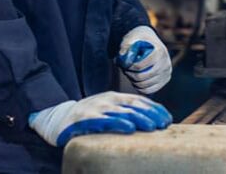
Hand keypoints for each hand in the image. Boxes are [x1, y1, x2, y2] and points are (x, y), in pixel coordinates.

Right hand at [28, 91, 171, 146]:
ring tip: (152, 126)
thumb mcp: (108, 111)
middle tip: (164, 124)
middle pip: (134, 106)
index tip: (168, 119)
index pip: (140, 101)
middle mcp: (108, 99)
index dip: (155, 109)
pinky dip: (117, 123)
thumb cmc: (89, 117)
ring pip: (122, 112)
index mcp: (115, 97)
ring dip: (139, 119)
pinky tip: (128, 128)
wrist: (58, 117)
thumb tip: (150, 124)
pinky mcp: (86, 118)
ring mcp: (97, 108)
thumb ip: (125, 113)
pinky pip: (104, 121)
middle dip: (151, 114)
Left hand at [117, 26, 171, 93]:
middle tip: (125, 70)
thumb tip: (122, 59)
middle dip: (130, 75)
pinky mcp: (165, 79)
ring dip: (134, 82)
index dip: (129, 67)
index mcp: (159, 51)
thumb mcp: (131, 38)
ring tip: (130, 74)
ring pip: (145, 85)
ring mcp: (167, 72)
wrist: (150, 41)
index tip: (124, 64)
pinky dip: (140, 88)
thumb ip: (125, 46)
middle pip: (142, 77)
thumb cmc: (140, 39)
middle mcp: (166, 62)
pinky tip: (135, 80)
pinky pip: (150, 90)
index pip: (140, 66)